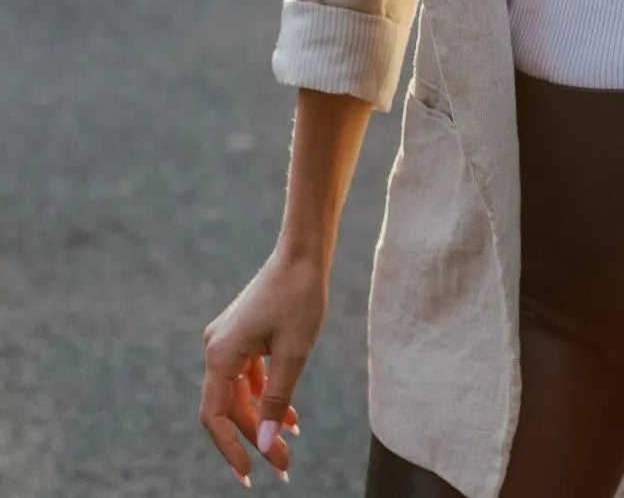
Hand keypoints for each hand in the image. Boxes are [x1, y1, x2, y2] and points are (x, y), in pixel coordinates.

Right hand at [200, 247, 326, 485]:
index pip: (216, 416)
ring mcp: (228, 341)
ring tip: (289, 446)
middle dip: (256, 438)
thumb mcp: (294, 352)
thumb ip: (277, 400)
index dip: (231, 449)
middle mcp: (216, 349)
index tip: (251, 475)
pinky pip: (250, 376)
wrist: (304, 252)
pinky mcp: (243, 335)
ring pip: (241, 394)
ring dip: (264, 419)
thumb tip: (266, 444)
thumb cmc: (300, 296)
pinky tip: (290, 417)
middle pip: (231, 408)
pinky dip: (268, 395)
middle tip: (283, 466)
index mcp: (220, 354)